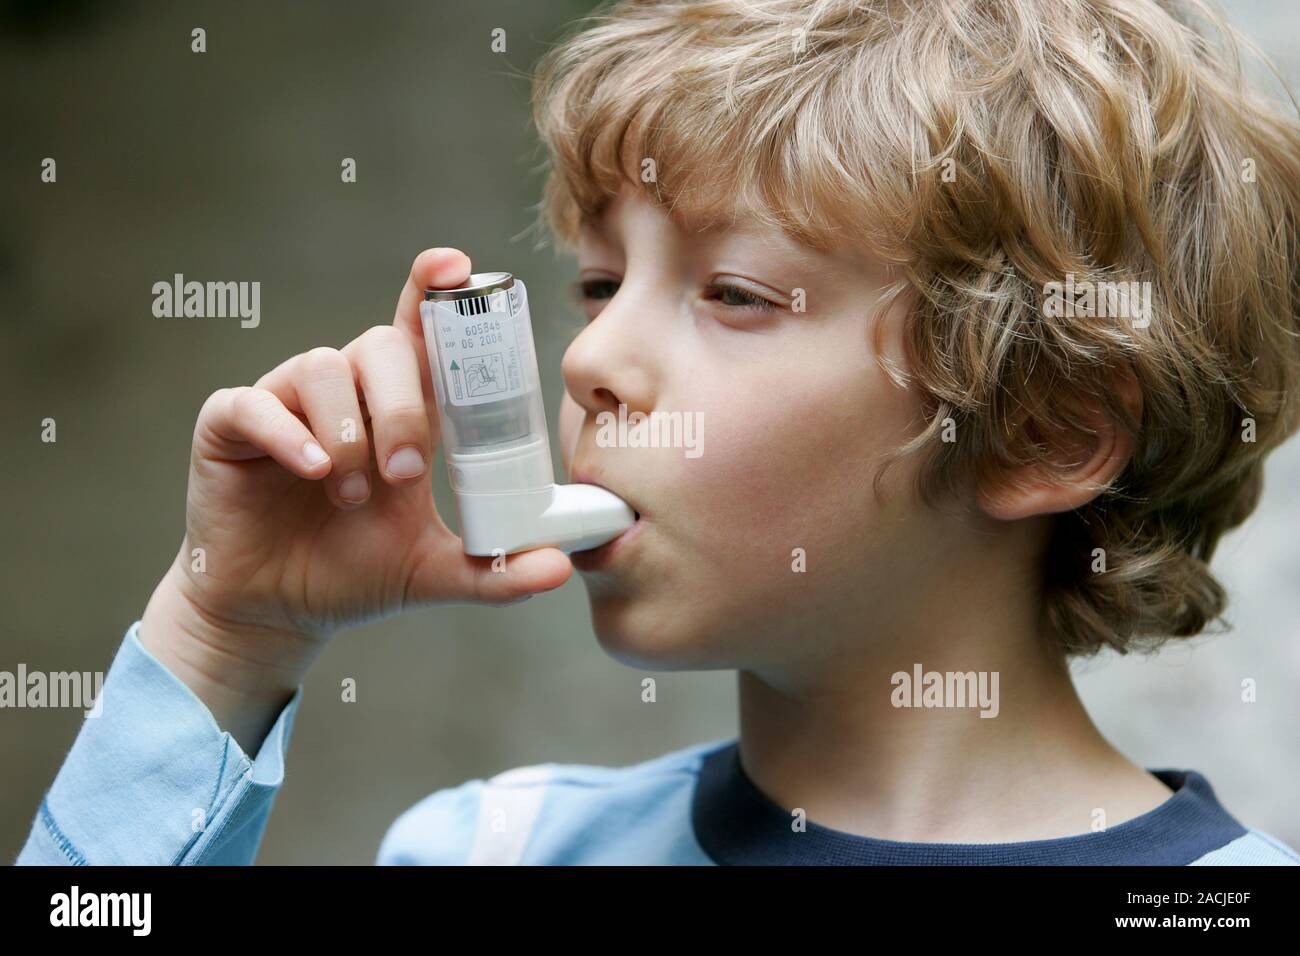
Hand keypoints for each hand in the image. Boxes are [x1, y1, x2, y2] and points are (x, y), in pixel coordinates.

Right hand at [140, 249, 571, 750]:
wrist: (277, 612)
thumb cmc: (354, 573)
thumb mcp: (433, 572)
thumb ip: (494, 569)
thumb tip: (559, 569)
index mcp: (399, 409)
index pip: (419, 331)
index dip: (432, 289)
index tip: (456, 268)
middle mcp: (346, 392)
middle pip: (381, 346)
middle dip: (402, 408)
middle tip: (406, 474)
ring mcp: (286, 402)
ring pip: (322, 367)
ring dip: (348, 432)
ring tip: (352, 495)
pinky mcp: (230, 425)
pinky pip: (255, 402)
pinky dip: (286, 433)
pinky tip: (311, 471)